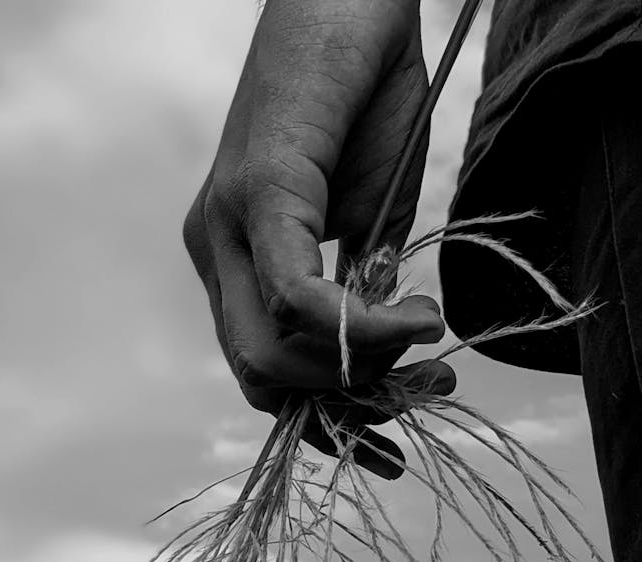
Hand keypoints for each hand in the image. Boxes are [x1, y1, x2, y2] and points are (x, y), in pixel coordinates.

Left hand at [183, 0, 454, 477]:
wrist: (360, 1)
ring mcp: (224, 221)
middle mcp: (213, 247)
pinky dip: (358, 325)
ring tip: (429, 346)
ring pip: (268, 351)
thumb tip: (371, 354)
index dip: (320, 418)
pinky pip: (294, 293)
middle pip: (256, 377)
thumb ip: (358, 286)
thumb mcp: (369, 216)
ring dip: (357, 372)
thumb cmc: (366, 99)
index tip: (389, 437)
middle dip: (344, 405)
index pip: (256, 368)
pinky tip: (416, 317)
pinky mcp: (256, 189)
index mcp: (232, 258)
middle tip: (425, 387)